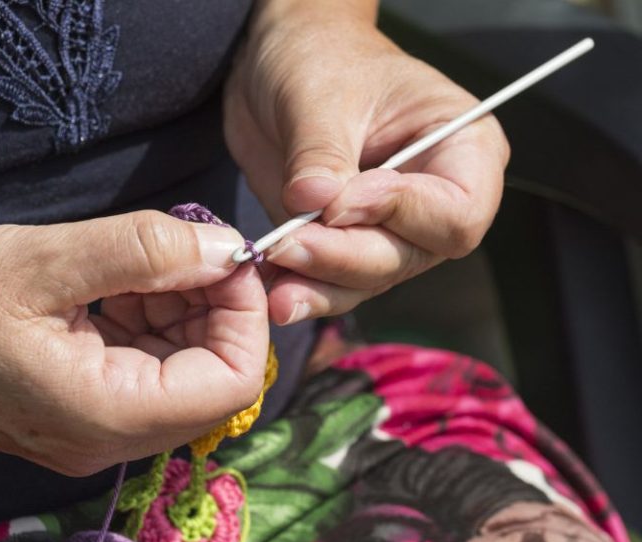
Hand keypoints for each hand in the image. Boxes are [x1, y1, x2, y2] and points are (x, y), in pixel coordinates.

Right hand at [0, 212, 267, 475]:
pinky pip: (146, 364)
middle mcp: (110, 436)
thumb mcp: (45, 259)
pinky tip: (116, 280)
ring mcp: (96, 425)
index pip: (230, 385)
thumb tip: (227, 249)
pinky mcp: (83, 405)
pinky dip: (150, 316)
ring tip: (137, 260)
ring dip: (180, 306)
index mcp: (105, 415)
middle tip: (185, 247)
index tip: (227, 256)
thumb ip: (146, 251)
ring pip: (183, 367)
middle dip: (214, 306)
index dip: (245, 316)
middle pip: (212, 377)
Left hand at [225, 0, 508, 324]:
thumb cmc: (321, 57)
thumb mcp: (320, 94)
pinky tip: (273, 289)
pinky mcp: (345, 242)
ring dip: (320, 285)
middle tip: (288, 245)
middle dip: (346, 256)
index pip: (457, 211)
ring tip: (277, 287)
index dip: (401, 214)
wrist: (281, 65)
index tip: (340, 201)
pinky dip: (303, 289)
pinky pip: (332, 281)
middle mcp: (432, 198)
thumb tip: (313, 201)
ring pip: (369, 277)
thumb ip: (321, 153)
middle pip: (408, 255)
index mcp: (461, 148)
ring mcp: (388, 226)